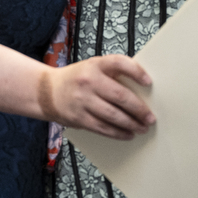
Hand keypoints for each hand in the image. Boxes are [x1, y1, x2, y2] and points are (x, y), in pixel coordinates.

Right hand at [38, 56, 154, 140]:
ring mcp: (83, 101)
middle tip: (150, 117)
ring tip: (142, 128)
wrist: (47, 92)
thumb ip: (113, 72)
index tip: (149, 82)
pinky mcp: (79, 118)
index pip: (119, 63)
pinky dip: (118, 133)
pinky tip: (127, 134)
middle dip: (139, 109)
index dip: (136, 71)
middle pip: (120, 96)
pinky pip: (103, 128)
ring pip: (113, 115)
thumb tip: (140, 88)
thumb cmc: (76, 79)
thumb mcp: (92, 66)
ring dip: (131, 124)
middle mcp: (89, 81)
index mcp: (95, 65)